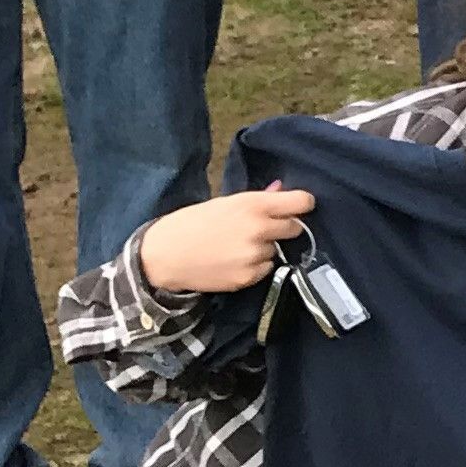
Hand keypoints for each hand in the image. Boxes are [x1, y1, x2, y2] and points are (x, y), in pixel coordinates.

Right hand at [136, 188, 314, 296]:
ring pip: (277, 250)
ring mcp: (255, 255)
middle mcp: (259, 229)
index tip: (298, 207)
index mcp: (253, 205)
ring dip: (265, 248)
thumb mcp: (224, 202)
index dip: (302, 204)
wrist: (164, 256)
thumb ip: (257, 197)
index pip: (302, 202)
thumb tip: (280, 189)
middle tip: (263, 228)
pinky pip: (266, 269)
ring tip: (237, 246)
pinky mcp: (249, 277)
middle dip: (284, 227)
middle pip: (296, 227)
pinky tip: (233, 261)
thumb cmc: (192, 223)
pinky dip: (255, 266)